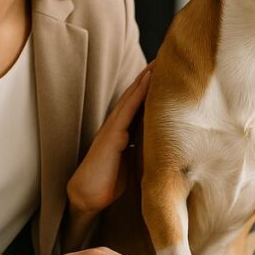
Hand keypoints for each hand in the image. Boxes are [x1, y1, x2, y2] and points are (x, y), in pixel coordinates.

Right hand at [67, 63, 153, 215]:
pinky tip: (148, 81)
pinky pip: (127, 111)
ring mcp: (113, 129)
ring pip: (131, 98)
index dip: (152, 88)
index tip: (167, 72)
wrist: (86, 197)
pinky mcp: (111, 136)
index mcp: (124, 131)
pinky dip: (137, 94)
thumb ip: (144, 150)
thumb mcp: (132, 162)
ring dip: (145, 79)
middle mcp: (118, 125)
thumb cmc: (109, 182)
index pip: (140, 105)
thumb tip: (166, 147)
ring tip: (159, 62)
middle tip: (165, 57)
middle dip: (150, 77)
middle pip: (136, 95)